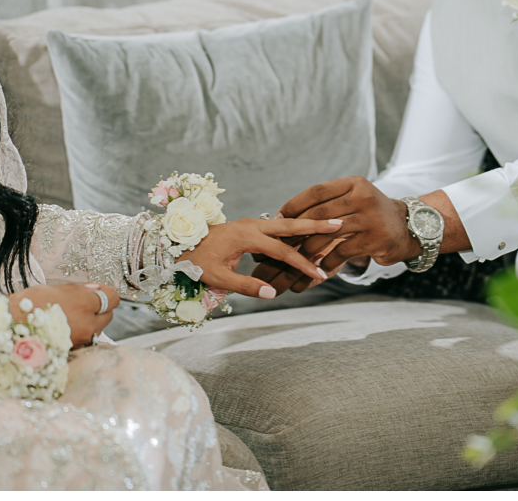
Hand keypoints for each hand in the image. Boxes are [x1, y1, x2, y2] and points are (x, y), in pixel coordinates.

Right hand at [9, 282, 119, 348]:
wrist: (7, 331)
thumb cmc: (27, 305)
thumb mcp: (54, 288)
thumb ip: (78, 290)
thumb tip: (93, 289)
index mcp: (85, 304)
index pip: (112, 298)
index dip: (105, 292)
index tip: (96, 290)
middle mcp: (87, 325)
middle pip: (108, 316)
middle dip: (99, 309)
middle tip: (82, 304)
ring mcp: (80, 341)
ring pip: (97, 330)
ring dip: (89, 323)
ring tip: (69, 317)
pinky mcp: (72, 352)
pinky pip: (83, 341)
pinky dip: (79, 335)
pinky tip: (63, 330)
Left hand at [186, 216, 343, 297]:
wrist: (177, 242)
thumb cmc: (196, 260)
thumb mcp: (217, 277)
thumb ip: (245, 285)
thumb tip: (272, 294)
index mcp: (246, 236)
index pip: (282, 250)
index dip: (302, 263)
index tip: (320, 274)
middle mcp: (253, 224)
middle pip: (290, 224)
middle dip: (316, 224)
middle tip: (340, 222)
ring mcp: (253, 222)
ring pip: (286, 222)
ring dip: (308, 224)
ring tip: (331, 224)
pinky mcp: (251, 225)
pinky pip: (277, 226)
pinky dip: (295, 227)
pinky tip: (308, 232)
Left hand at [252, 177, 413, 294]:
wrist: (409, 228)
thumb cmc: (371, 214)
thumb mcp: (354, 199)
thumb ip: (328, 204)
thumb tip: (286, 216)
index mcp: (353, 183)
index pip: (317, 191)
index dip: (295, 204)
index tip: (278, 217)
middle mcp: (362, 197)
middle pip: (319, 214)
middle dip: (296, 230)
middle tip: (280, 243)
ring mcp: (370, 218)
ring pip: (327, 235)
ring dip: (307, 250)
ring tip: (293, 261)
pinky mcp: (375, 240)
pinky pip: (342, 252)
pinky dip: (326, 263)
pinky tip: (316, 271)